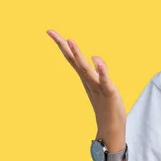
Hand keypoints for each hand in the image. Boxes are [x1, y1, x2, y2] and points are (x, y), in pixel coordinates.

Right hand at [46, 29, 125, 145]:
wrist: (110, 129)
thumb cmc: (105, 106)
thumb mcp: (102, 83)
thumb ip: (97, 70)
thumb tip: (94, 56)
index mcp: (85, 77)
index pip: (72, 57)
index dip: (61, 44)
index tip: (49, 31)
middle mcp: (88, 80)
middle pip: (74, 60)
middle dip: (63, 45)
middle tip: (50, 31)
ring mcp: (97, 86)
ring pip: (86, 68)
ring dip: (78, 55)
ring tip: (70, 41)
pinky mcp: (109, 93)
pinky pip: (105, 81)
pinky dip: (102, 71)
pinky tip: (98, 61)